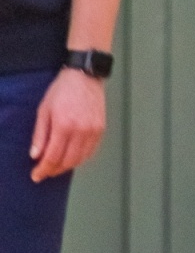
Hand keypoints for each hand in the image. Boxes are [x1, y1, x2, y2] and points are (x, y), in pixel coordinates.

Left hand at [30, 68, 106, 182]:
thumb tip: (35, 155)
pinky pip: (91, 151)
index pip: (53, 156)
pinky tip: (71, 158)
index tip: (36, 176)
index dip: (43, 169)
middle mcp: (81, 130)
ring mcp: (93, 131)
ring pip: (81, 159)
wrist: (85, 77)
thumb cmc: (62, 90)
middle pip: (67, 161)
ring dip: (67, 166)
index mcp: (64, 125)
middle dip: (54, 170)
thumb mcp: (44, 110)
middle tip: (44, 173)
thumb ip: (40, 135)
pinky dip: (80, 159)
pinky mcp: (101, 129)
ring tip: (56, 166)